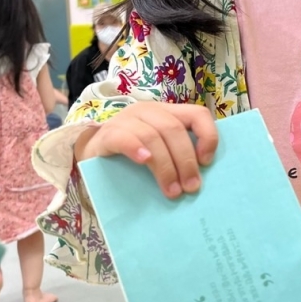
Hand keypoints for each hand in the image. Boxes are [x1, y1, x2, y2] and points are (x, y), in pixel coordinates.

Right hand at [74, 102, 217, 198]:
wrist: (93, 157)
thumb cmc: (133, 157)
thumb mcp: (161, 152)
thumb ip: (178, 155)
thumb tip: (201, 179)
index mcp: (166, 113)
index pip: (197, 114)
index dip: (208, 136)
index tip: (207, 163)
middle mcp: (147, 111)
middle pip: (173, 129)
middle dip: (185, 160)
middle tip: (190, 187)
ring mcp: (125, 120)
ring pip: (152, 136)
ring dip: (166, 166)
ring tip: (172, 190)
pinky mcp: (106, 134)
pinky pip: (123, 138)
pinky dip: (136, 148)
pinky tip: (144, 161)